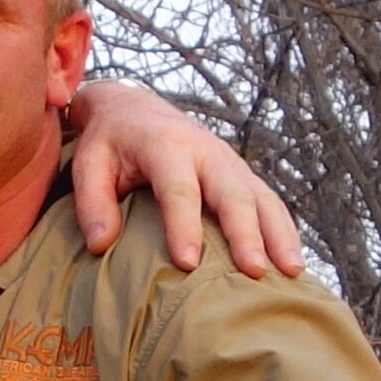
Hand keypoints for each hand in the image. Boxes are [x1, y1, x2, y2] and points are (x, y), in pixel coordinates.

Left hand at [66, 79, 307, 280]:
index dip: (184, 225)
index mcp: (165, 145)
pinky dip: (283, 230)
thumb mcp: (88, 164)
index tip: (188, 263)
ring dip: (278, 234)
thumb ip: (92, 203)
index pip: (179, 188)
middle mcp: (206, 150)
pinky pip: (269, 201)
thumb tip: (101, 245)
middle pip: (233, 192)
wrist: (133, 107)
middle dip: (246, 233)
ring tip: (291, 272)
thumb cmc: (108, 143)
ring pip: (261, 197)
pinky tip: (292, 262)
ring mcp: (229, 161)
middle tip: (254, 272)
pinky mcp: (241, 173)